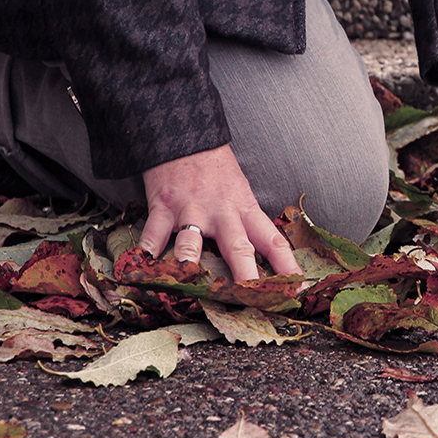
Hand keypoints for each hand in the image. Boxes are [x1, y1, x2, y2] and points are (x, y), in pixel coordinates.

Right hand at [137, 144, 300, 281]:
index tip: (298, 289)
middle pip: (238, 249)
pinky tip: (139, 270)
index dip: (287, 266)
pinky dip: (145, 254)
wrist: (187, 135)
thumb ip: (246, 221)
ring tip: (190, 287)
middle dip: (246, 278)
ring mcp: (191, 210)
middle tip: (253, 302)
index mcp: (246, 210)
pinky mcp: (163, 207)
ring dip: (190, 267)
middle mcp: (222, 214)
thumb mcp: (240, 191)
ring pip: (191, 245)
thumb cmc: (216, 168)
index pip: (273, 241)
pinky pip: (152, 235)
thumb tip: (259, 256)